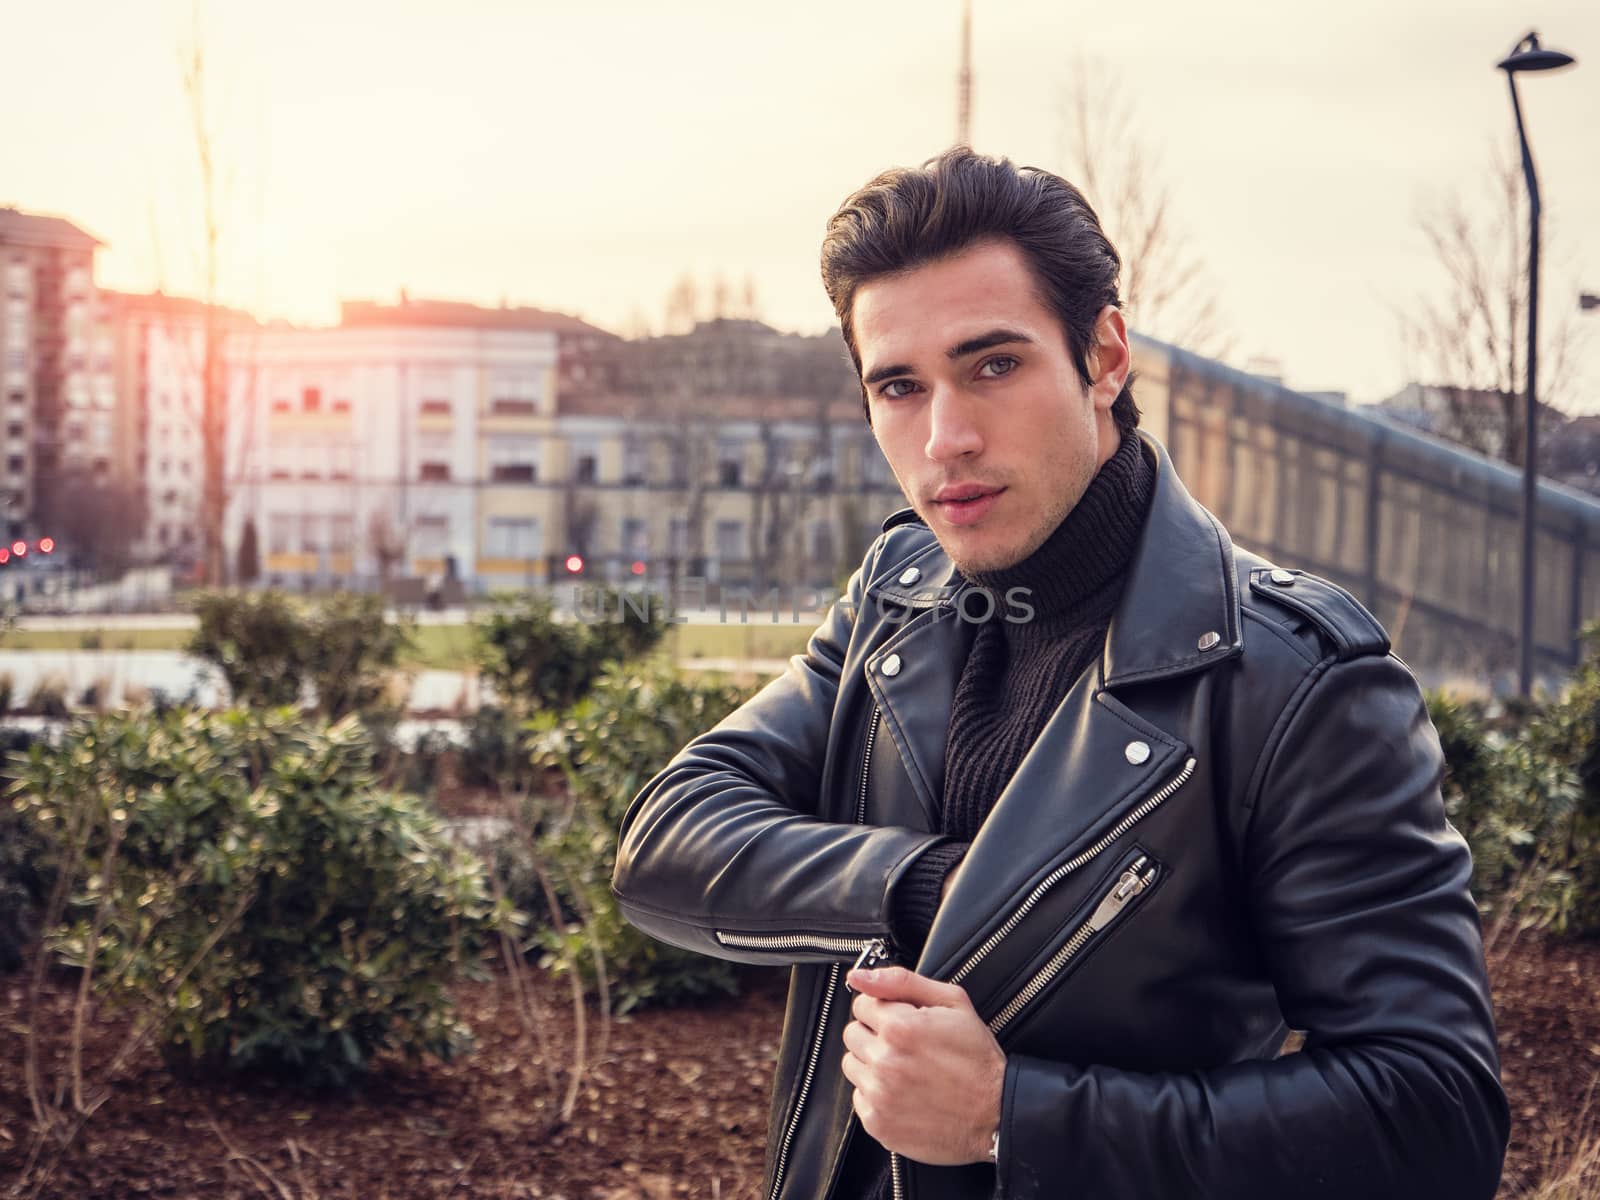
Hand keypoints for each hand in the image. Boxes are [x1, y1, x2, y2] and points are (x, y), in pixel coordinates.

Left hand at [840, 965, 1004, 1164]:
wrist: (995, 1112)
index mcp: (900, 1028)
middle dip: (875, 1034)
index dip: (884, 1009)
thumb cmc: (977, 1059)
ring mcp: (879, 1095)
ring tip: (905, 1069)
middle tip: (906, 1045)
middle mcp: (885, 1062)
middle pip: (852, 1034)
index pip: (862, 1005)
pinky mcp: (878, 1122)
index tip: (902, 1020)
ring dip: (872, 1063)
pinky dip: (876, 1094)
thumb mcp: (952, 1003)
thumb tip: (860, 976)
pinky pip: (859, 1097)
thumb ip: (901, 981)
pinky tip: (903, 1091)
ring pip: (852, 1065)